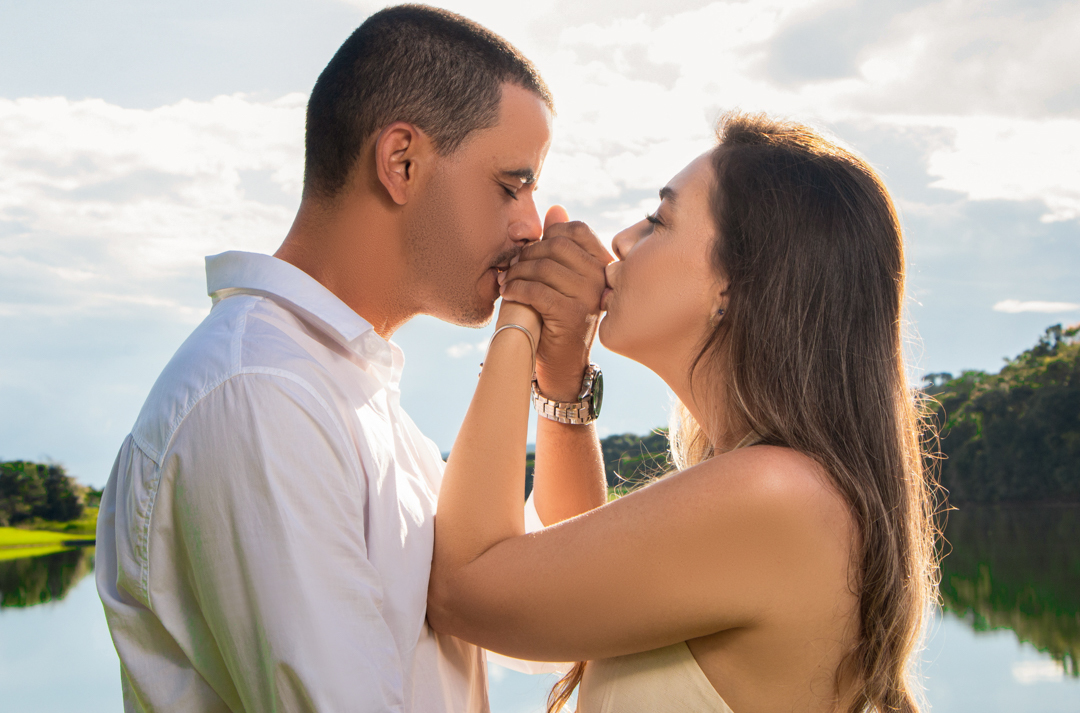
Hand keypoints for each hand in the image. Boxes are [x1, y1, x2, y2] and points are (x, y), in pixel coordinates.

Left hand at [498, 205, 613, 401]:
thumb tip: (555, 208)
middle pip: (555, 246)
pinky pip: (537, 290)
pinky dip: (516, 290)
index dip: (547, 235)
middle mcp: (601, 278)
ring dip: (516, 273)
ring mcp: (590, 296)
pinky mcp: (573, 313)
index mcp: (602, 265)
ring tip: (506, 283)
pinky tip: (509, 294)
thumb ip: (558, 245)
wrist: (561, 366)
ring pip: (543, 267)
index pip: (576, 230)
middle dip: (526, 255)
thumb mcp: (558, 279)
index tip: (528, 251)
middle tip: (510, 268)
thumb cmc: (555, 319)